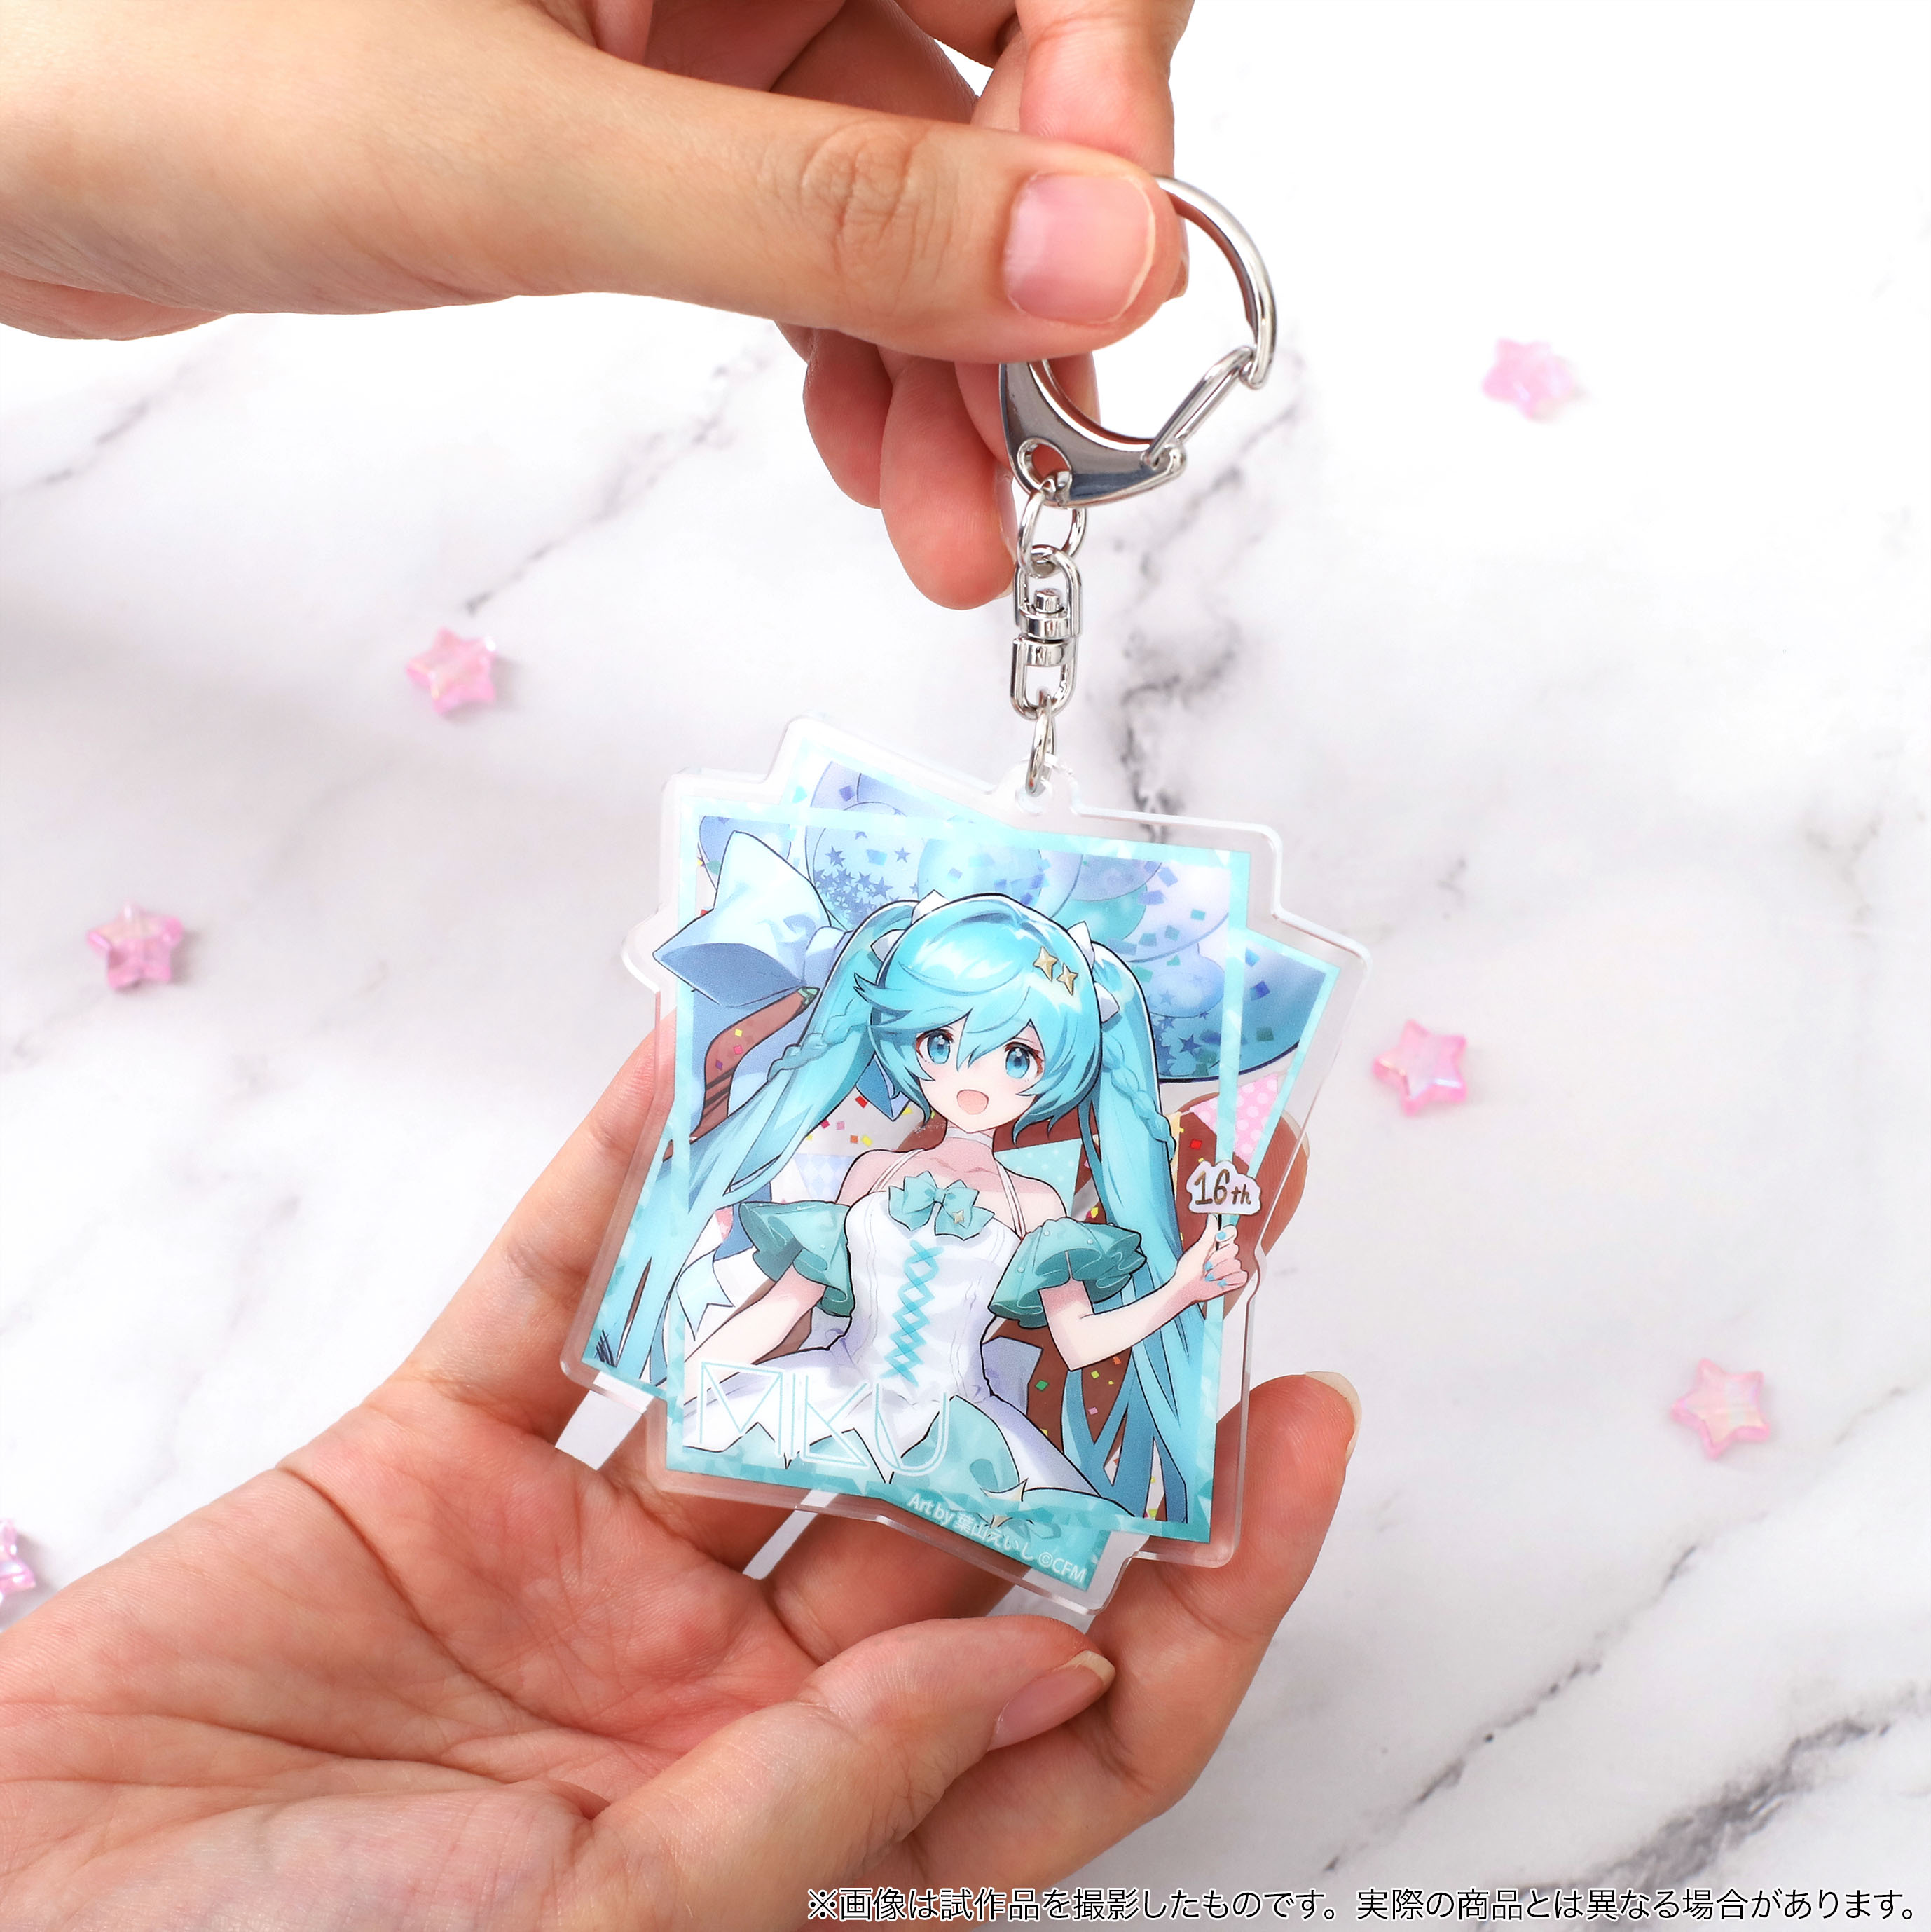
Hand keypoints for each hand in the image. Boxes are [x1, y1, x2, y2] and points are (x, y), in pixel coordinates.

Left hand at [0, 0, 1192, 605]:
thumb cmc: (162, 58)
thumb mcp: (530, 155)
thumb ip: (827, 212)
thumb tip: (1101, 257)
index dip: (1105, 113)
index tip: (1100, 287)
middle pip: (998, 83)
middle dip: (1032, 290)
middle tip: (1042, 466)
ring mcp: (691, 17)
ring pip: (908, 192)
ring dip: (954, 370)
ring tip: (958, 529)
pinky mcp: (641, 117)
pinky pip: (811, 242)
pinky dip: (857, 361)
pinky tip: (875, 463)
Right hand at [0, 1034, 1352, 1929]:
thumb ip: (818, 1798)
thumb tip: (1050, 1655)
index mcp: (795, 1805)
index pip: (1068, 1691)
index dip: (1212, 1571)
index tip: (1301, 1420)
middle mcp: (717, 1670)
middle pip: (952, 1479)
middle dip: (1075, 1336)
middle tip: (1197, 1186)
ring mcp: (583, 1554)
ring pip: (771, 1353)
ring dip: (867, 1221)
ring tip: (982, 1079)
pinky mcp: (437, 1461)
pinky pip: (553, 1292)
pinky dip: (617, 1179)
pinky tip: (700, 1067)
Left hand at [1172, 1220, 1251, 1306]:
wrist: (1187, 1289)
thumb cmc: (1188, 1269)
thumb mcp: (1198, 1248)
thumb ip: (1208, 1233)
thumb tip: (1212, 1217)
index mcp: (1217, 1245)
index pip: (1231, 1232)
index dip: (1228, 1234)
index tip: (1219, 1238)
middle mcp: (1225, 1255)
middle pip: (1234, 1248)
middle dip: (1218, 1258)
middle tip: (1207, 1264)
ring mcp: (1230, 1268)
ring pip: (1236, 1264)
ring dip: (1219, 1272)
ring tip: (1209, 1276)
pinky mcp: (1234, 1281)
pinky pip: (1241, 1276)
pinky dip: (1229, 1280)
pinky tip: (1219, 1282)